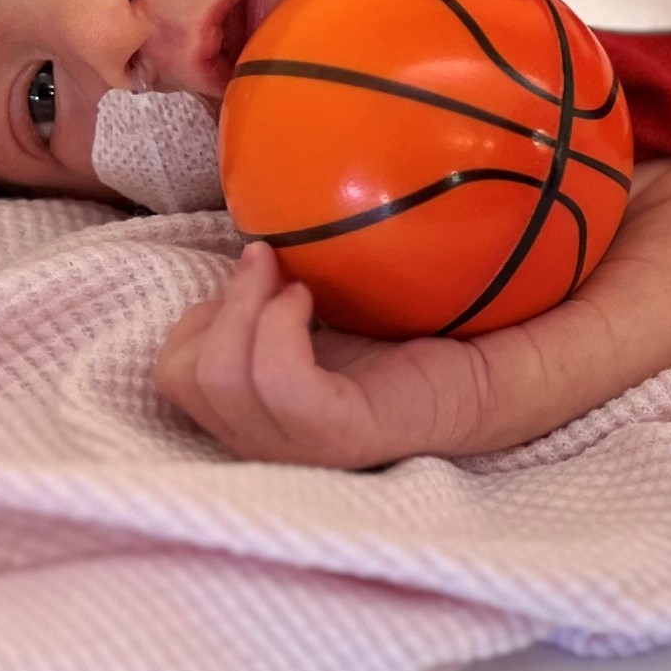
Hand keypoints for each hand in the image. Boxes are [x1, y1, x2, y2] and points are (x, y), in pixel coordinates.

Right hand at [157, 243, 493, 468]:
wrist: (496, 364)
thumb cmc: (412, 331)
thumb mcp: (328, 309)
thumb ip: (277, 287)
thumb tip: (247, 225)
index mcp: (258, 414)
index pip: (175, 378)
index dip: (195, 318)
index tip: (251, 276)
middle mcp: (270, 441)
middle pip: (184, 379)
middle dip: (215, 307)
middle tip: (269, 267)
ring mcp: (304, 445)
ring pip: (219, 380)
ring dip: (244, 310)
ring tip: (296, 283)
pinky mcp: (344, 434)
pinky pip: (279, 382)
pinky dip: (280, 328)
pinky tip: (310, 302)